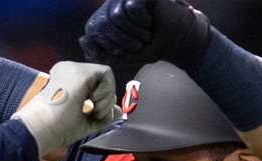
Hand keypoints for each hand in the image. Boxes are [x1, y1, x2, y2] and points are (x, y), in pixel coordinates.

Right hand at [11, 61, 118, 157]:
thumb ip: (101, 114)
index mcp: (65, 80)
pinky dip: (106, 93)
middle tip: (93, 114)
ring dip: (105, 98)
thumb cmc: (56, 129)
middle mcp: (68, 70)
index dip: (100, 101)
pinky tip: (93, 104)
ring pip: (105, 76)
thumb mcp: (83, 122)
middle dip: (104, 100)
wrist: (41, 128)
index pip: (93, 85)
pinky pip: (106, 74)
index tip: (92, 115)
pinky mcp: (80, 71)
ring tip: (92, 111)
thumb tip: (118, 110)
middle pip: (100, 80)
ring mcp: (74, 68)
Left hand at [79, 0, 210, 79]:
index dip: (108, 45)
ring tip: (146, 33)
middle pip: (104, 23)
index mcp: (106, 16)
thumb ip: (100, 52)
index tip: (125, 51)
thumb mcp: (121, 55)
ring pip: (117, 16)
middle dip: (122, 42)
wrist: (178, 42)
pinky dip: (143, 21)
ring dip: (135, 33)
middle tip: (139, 43)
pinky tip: (152, 21)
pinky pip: (132, 7)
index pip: (93, 28)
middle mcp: (114, 3)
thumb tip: (83, 39)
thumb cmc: (152, 46)